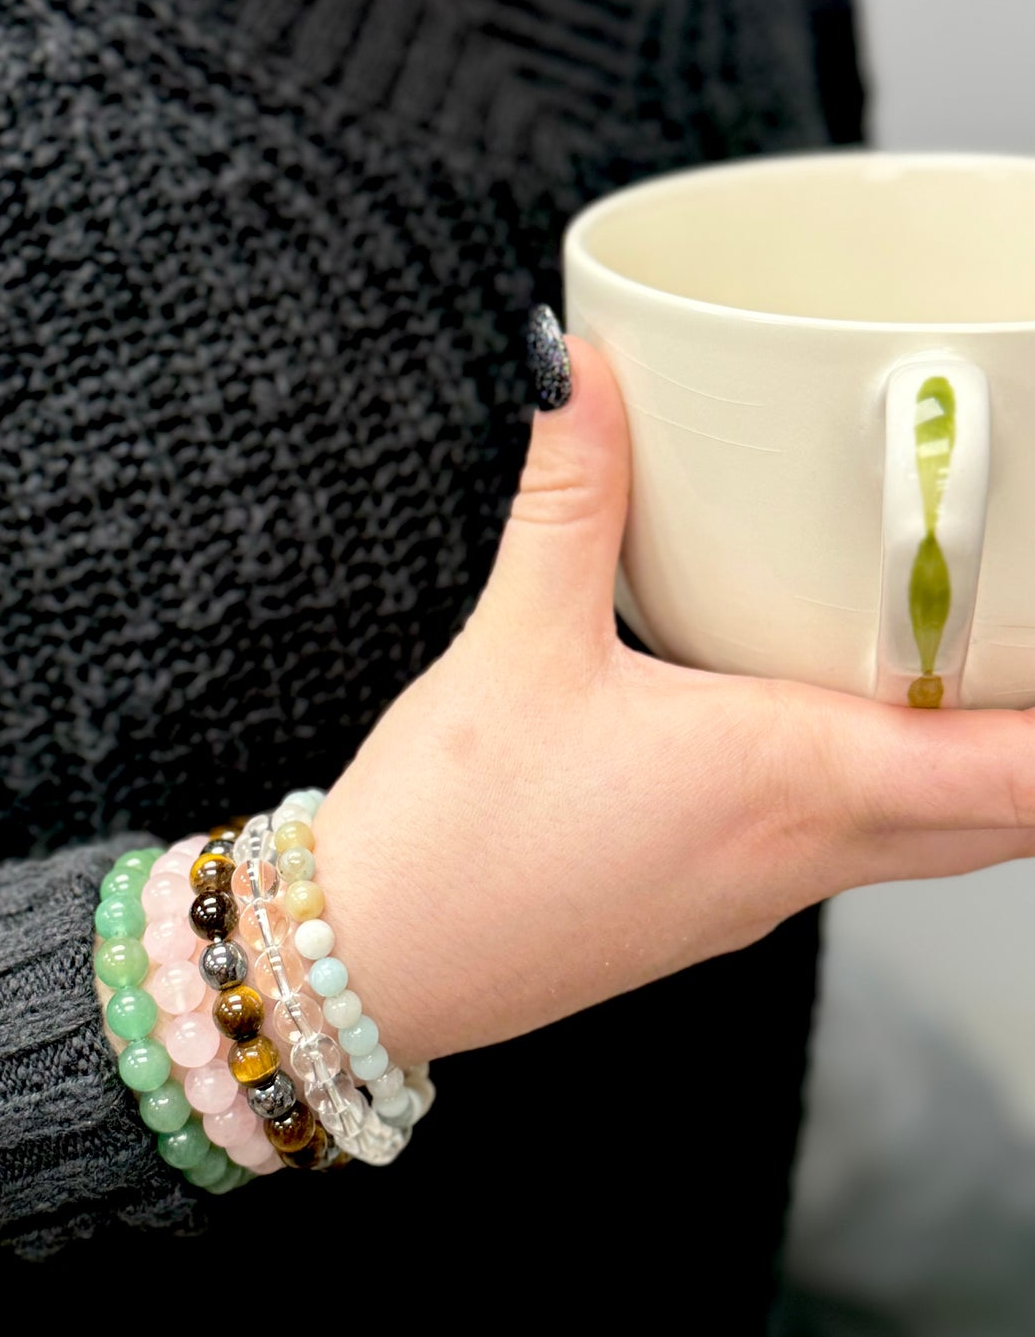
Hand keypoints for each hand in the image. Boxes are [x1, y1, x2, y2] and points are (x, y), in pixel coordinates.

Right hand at [316, 329, 1034, 1066]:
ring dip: (982, 770)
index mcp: (787, 779)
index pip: (1016, 775)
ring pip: (938, 843)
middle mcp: (801, 852)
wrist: (368, 965)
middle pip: (1004, 818)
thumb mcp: (516, 639)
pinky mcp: (718, 909)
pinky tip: (831, 729)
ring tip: (963, 669)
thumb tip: (588, 371)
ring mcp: (764, 894)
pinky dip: (895, 796)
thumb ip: (573, 497)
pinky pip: (855, 856)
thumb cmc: (450, 832)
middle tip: (1026, 634)